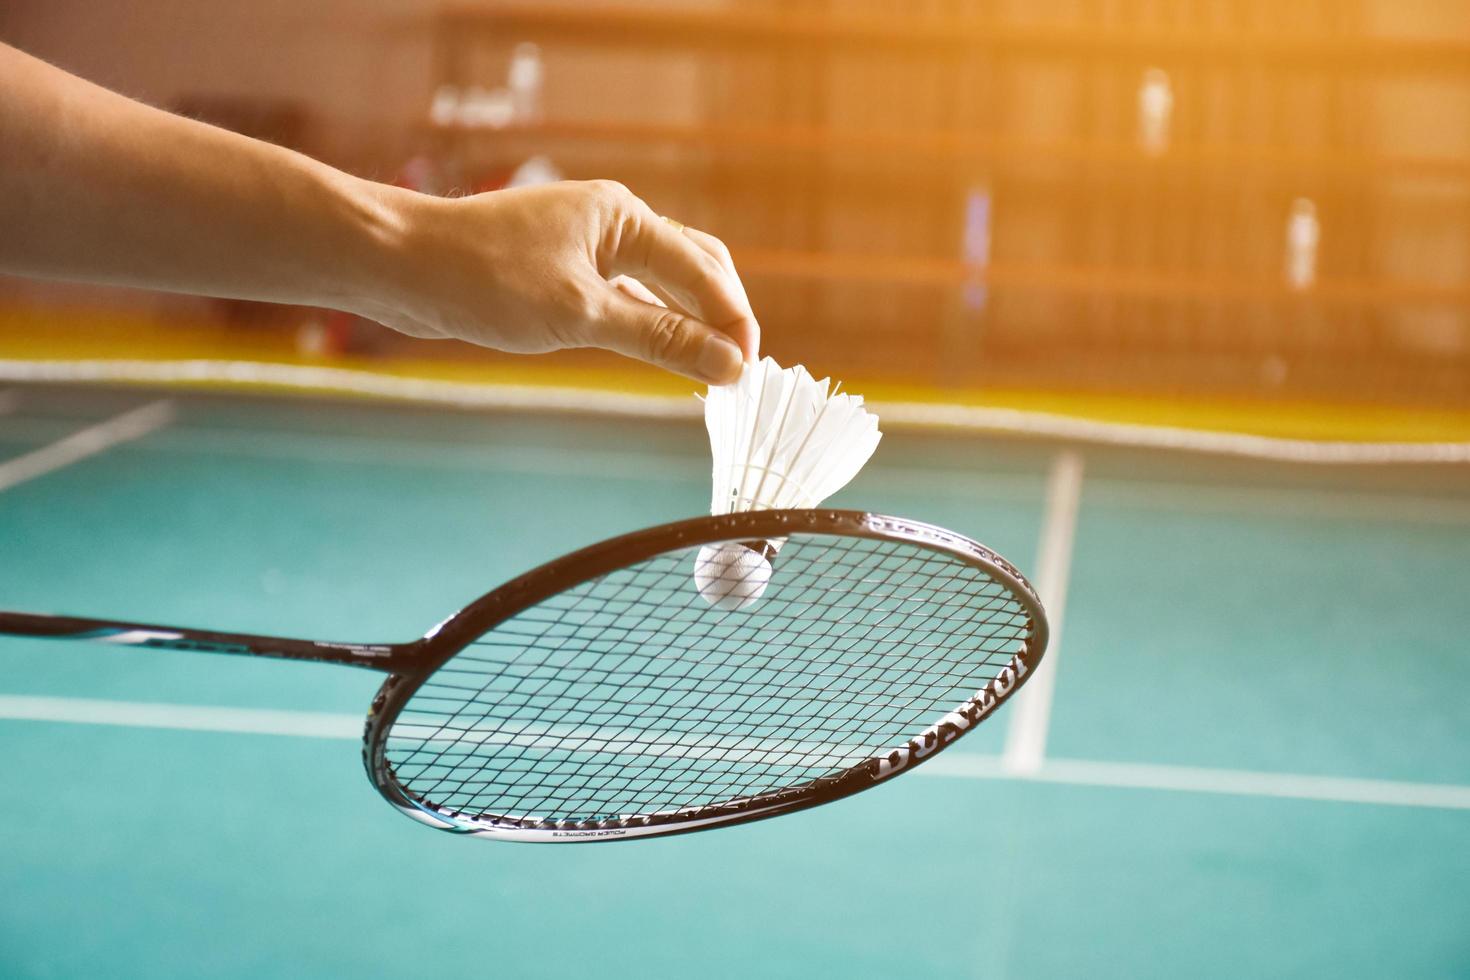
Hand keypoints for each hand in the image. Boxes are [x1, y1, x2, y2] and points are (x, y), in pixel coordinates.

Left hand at [361, 180, 757, 384]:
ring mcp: (588, 241)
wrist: (400, 265)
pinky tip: (658, 349)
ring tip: (709, 368)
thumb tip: (728, 365)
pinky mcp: (564, 266)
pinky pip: (628, 291)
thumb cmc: (484, 280)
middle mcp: (613, 220)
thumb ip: (660, 338)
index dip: (732, 323)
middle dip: (721, 316)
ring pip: (661, 280)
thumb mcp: (581, 316)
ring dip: (689, 321)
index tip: (747, 375)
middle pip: (695, 266)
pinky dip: (652, 320)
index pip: (704, 270)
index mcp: (624, 215)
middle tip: (737, 373)